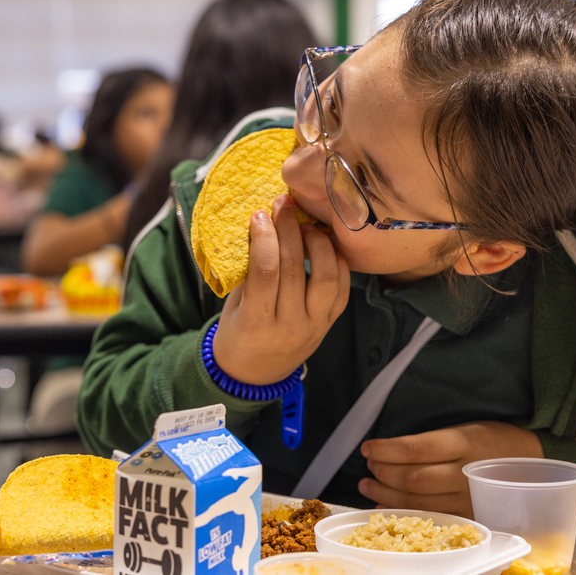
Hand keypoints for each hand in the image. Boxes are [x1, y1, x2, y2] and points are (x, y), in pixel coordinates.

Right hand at [211, 195, 349, 384]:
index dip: (264, 238)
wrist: (254, 373)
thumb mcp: (233, 305)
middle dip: (289, 229)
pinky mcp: (330, 324)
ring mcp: (314, 326)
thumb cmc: (238, 331)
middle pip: (295, 269)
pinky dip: (337, 262)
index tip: (259, 214)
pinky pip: (342, 289)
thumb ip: (248, 271)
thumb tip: (261, 224)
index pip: (265, 272)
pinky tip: (326, 244)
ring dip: (318, 244)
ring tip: (307, 224)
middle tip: (284, 203)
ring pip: (326, 277)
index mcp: (257, 323)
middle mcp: (289, 326)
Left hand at [358, 421, 544, 518]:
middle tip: (368, 466)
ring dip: (386, 494)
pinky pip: (430, 517)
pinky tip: (387, 505)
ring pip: (418, 501)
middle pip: (413, 479)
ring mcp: (468, 499)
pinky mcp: (469, 516)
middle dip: (383, 473)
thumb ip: (433, 441)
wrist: (534, 461)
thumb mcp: (467, 428)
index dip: (387, 450)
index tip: (368, 448)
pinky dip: (403, 511)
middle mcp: (466, 473)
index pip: (416, 449)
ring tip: (368, 484)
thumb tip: (391, 449)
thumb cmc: (494, 440)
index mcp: (465, 443)